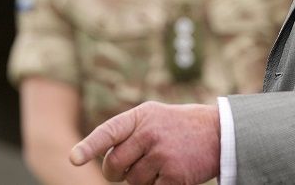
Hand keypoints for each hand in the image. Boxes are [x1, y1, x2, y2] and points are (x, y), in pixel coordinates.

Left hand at [70, 101, 220, 183]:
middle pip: (114, 164)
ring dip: (142, 180)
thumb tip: (100, 156)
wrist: (219, 132)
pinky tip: (171, 174)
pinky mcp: (174, 174)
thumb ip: (128, 131)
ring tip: (161, 164)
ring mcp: (162, 154)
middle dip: (116, 173)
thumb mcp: (153, 117)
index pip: (108, 132)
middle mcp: (149, 133)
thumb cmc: (179, 126)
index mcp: (140, 116)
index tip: (75, 158)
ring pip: (132, 181)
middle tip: (127, 171)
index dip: (89, 146)